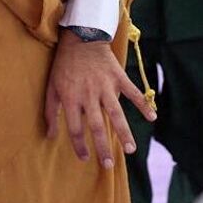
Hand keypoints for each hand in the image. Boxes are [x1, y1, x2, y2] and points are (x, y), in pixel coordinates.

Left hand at [45, 32, 151, 168]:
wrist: (81, 37)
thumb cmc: (64, 65)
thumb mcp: (51, 87)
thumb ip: (50, 111)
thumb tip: (50, 135)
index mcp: (71, 98)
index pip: (75, 128)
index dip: (79, 145)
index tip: (84, 158)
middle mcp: (89, 95)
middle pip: (96, 126)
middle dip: (102, 147)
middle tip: (108, 165)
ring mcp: (105, 87)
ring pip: (116, 114)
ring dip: (124, 132)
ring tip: (131, 150)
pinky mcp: (118, 77)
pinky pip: (133, 92)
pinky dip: (143, 104)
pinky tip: (153, 117)